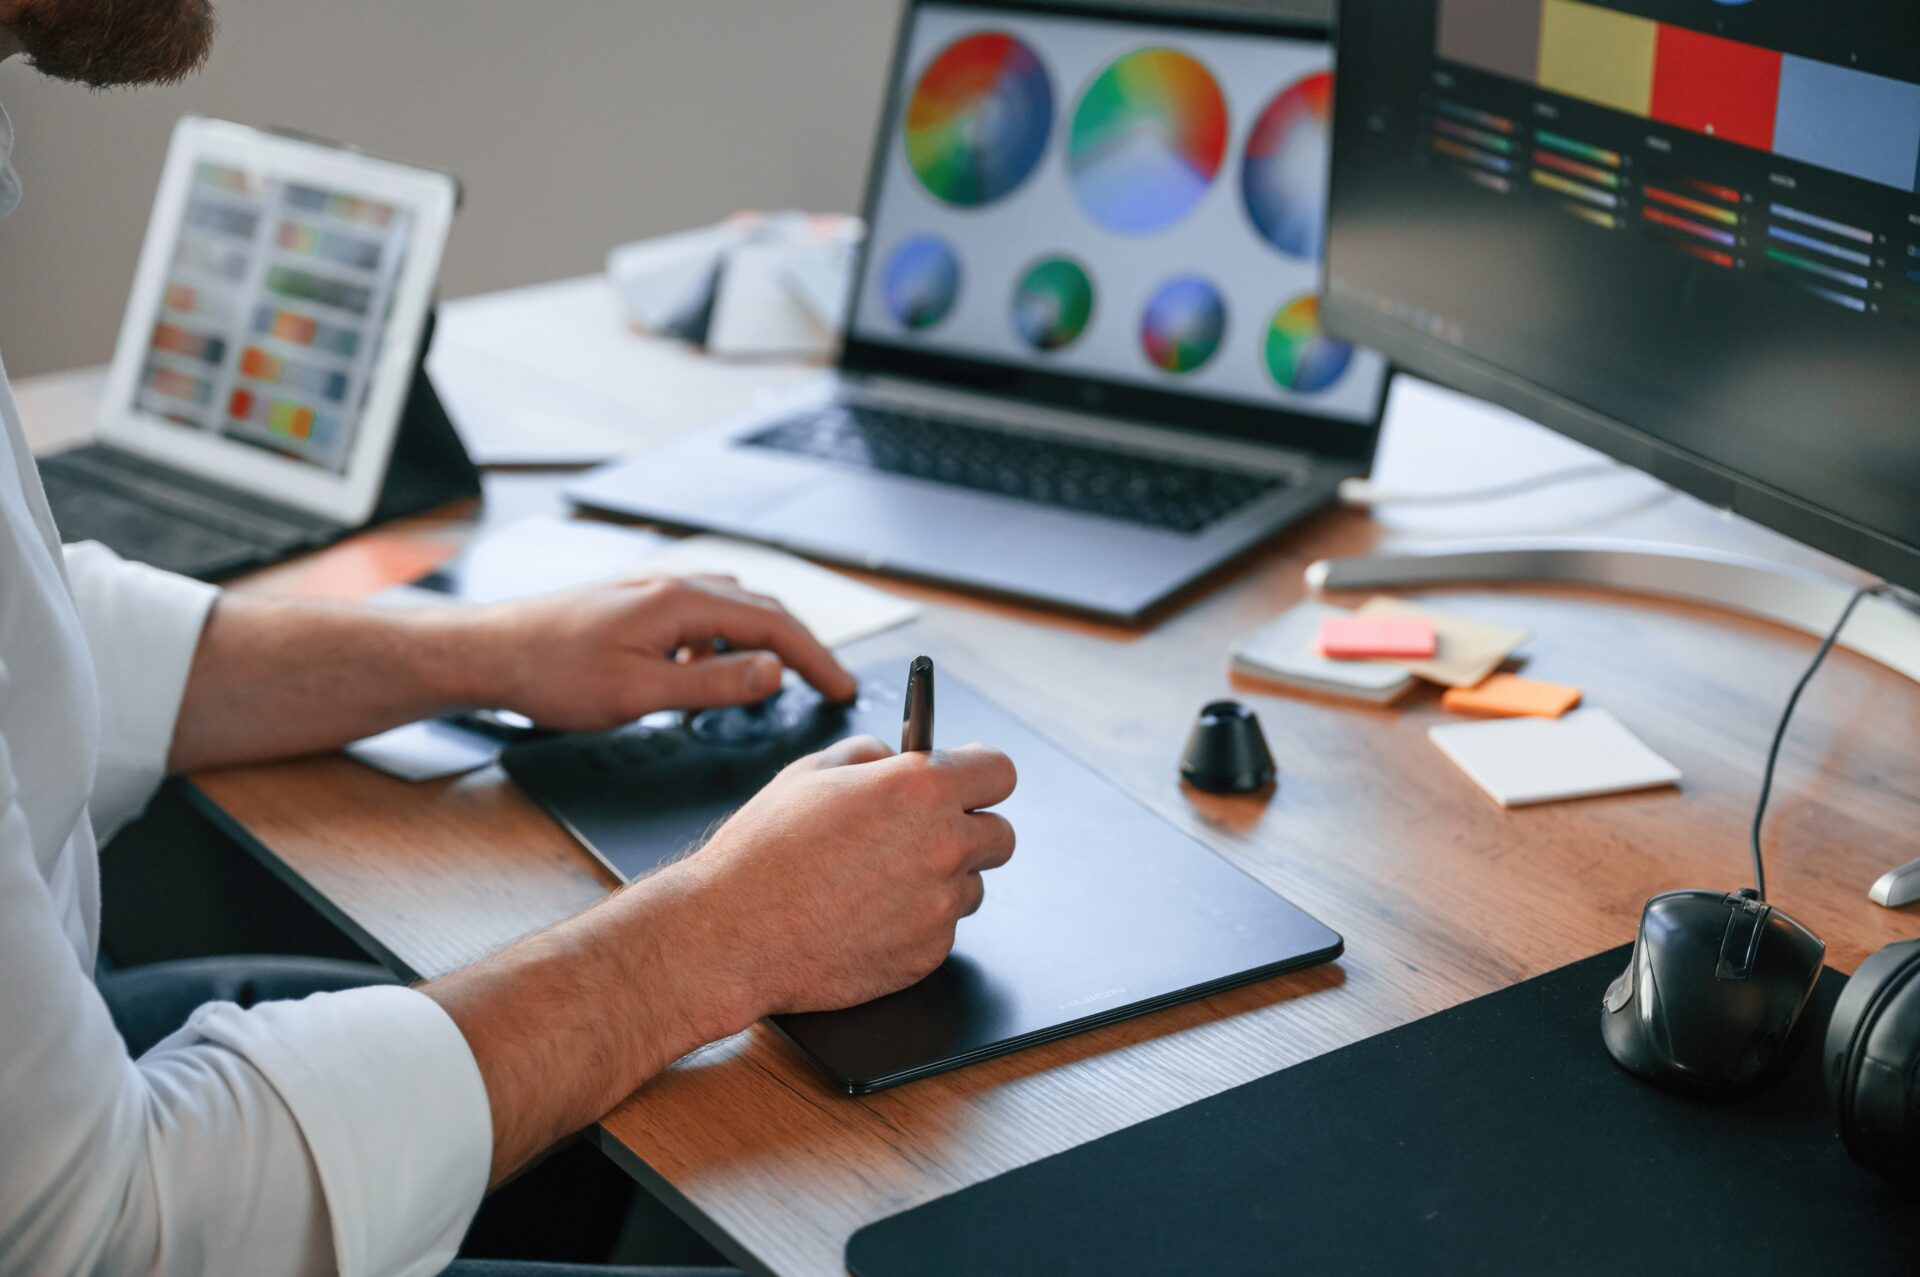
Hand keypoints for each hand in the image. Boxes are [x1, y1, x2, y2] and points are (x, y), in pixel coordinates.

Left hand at [467, 574, 856, 730]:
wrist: (489, 653)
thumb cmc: (551, 674)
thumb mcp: (640, 693)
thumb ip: (712, 684)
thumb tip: (773, 672)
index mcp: (681, 602)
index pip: (774, 624)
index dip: (816, 658)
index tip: (842, 688)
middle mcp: (673, 584)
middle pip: (761, 608)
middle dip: (801, 647)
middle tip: (827, 684)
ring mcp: (654, 590)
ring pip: (732, 608)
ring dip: (761, 641)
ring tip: (772, 683)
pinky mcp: (638, 603)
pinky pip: (700, 614)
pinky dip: (723, 641)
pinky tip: (704, 672)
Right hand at [657, 734, 1017, 1030]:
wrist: (733, 934)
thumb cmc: (763, 852)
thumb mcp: (810, 772)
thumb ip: (868, 754)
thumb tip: (894, 756)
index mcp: (920, 789)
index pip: (999, 771)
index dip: (979, 774)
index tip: (968, 781)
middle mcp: (944, 846)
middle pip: (1001, 835)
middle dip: (970, 830)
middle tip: (926, 834)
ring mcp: (940, 906)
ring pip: (971, 886)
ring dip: (942, 881)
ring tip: (879, 881)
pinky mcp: (928, 954)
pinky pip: (942, 930)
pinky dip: (916, 923)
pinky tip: (867, 916)